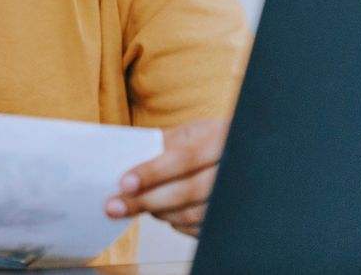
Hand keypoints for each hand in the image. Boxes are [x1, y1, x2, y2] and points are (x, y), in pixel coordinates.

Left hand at [104, 118, 228, 237]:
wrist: (245, 152)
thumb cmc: (211, 140)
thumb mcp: (192, 132)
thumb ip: (164, 144)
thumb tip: (127, 159)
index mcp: (221, 139)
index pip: (184, 158)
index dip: (153, 172)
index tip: (124, 183)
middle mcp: (233, 168)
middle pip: (187, 191)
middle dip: (147, 200)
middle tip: (115, 206)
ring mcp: (236, 196)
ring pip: (193, 213)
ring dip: (159, 212)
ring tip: (136, 206)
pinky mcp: (233, 217)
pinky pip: (200, 228)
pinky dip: (176, 222)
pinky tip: (161, 213)